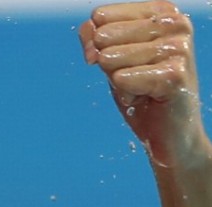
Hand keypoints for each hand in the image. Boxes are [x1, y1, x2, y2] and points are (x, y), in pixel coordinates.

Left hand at [80, 1, 207, 165]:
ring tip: (141, 88)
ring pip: (112, 58)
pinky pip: (122, 78)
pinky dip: (126, 93)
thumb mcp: (111, 59)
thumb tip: (91, 31)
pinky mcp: (174, 75)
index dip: (95, 43)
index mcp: (161, 12)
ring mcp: (178, 48)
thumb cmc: (140, 91)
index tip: (112, 59)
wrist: (165, 131)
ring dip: (119, 81)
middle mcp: (175, 24)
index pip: (101, 17)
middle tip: (132, 77)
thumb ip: (93, 37)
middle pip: (104, 37)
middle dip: (107, 64)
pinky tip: (145, 97)